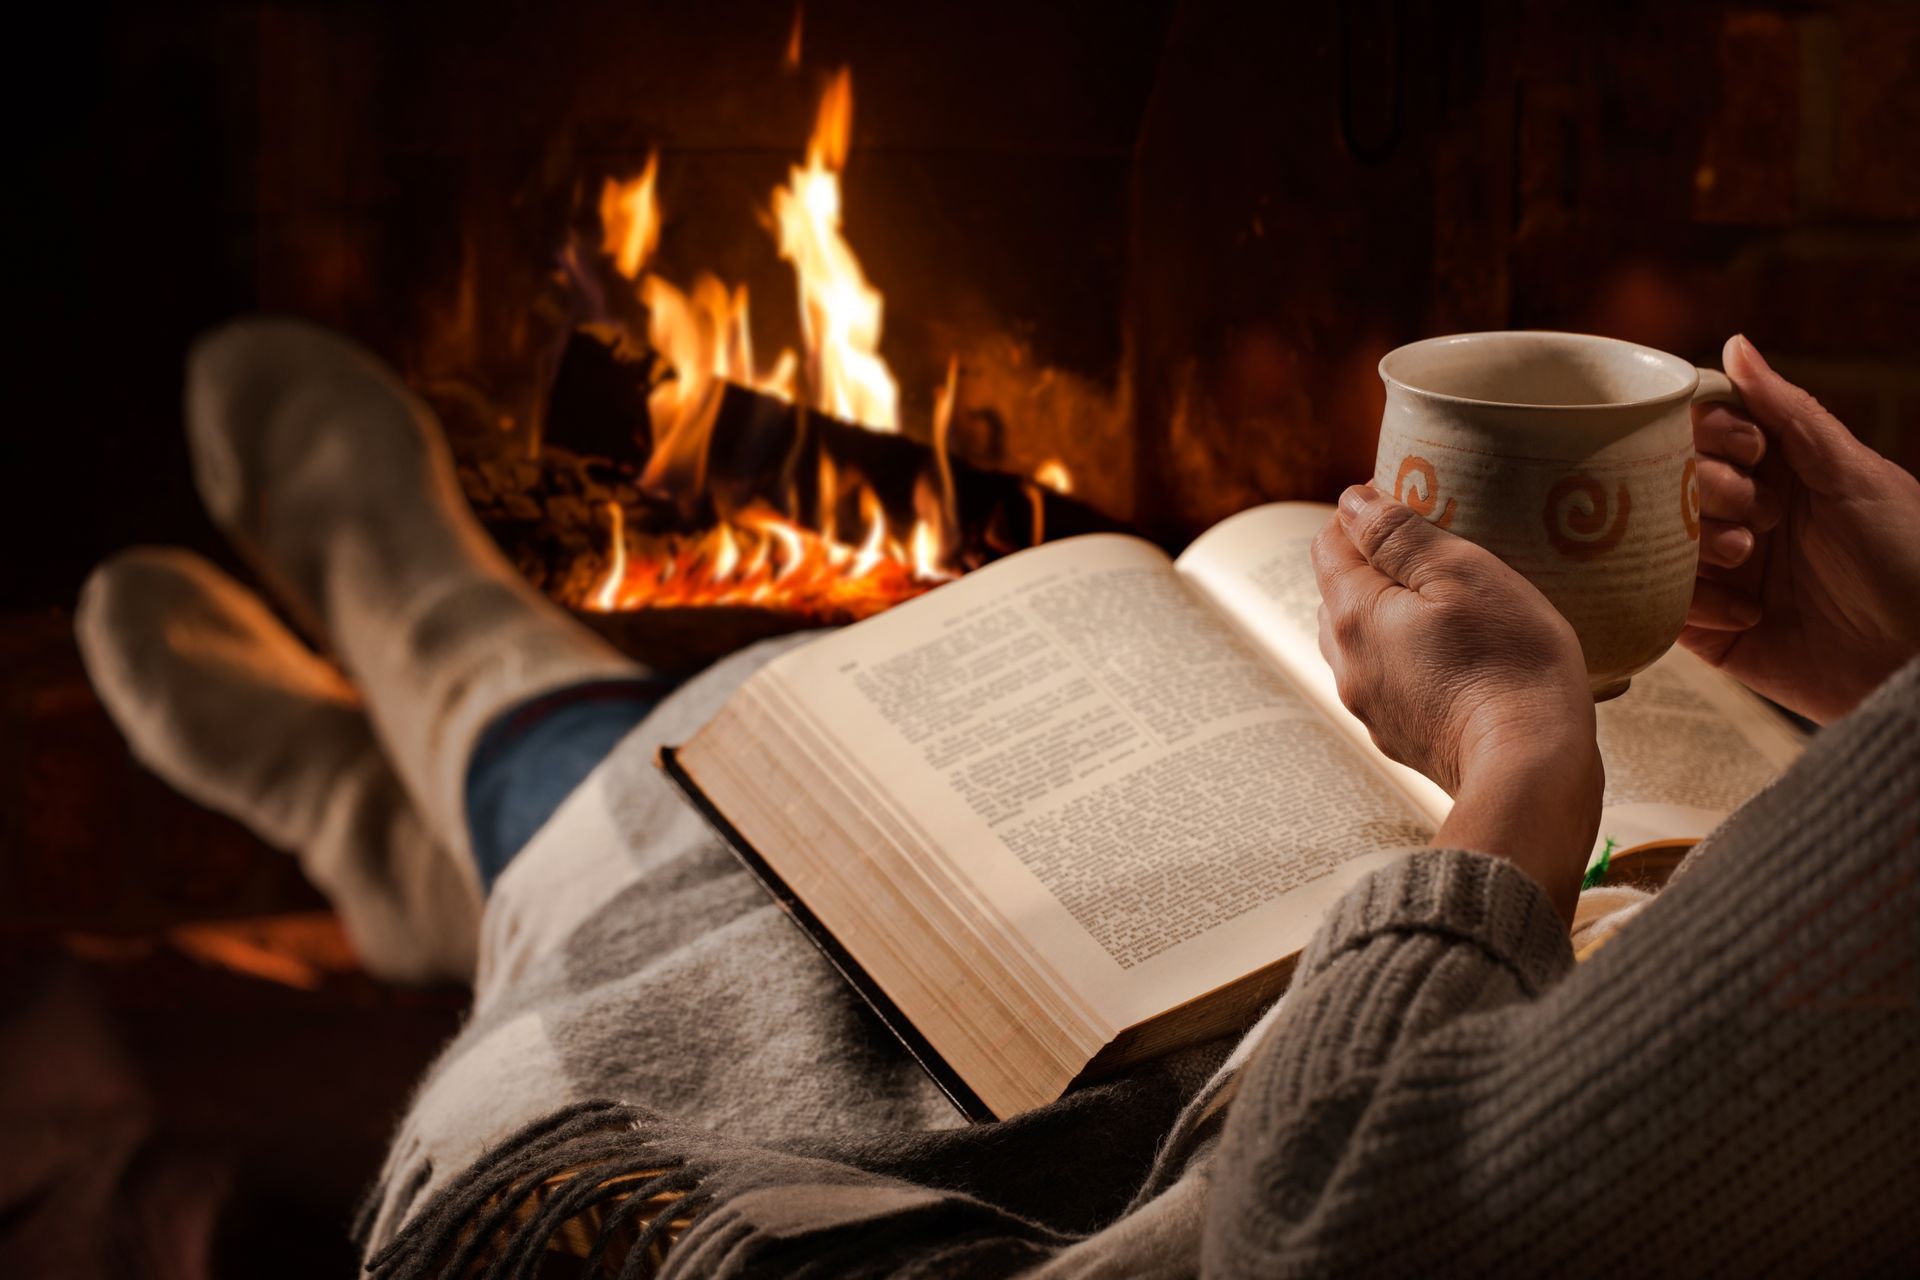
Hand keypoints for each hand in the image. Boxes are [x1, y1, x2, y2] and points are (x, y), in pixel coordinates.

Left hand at [1313, 486, 1602, 919]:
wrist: (1531, 769)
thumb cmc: (1507, 662)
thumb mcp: (1462, 574)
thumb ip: (1399, 534)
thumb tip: (1353, 502)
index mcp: (1352, 615)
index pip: (1329, 545)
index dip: (1362, 515)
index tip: (1405, 498)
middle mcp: (1347, 663)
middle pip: (1341, 593)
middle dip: (1375, 564)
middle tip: (1431, 547)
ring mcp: (1370, 707)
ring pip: (1364, 641)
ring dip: (1391, 615)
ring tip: (1447, 602)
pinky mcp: (1399, 737)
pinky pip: (1392, 680)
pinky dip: (1411, 658)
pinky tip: (1456, 657)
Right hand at [1685, 335, 1919, 723]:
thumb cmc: (1911, 557)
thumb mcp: (1854, 473)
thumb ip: (1789, 412)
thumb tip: (1734, 343)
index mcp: (1778, 472)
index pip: (1704, 432)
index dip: (1710, 435)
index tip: (1749, 453)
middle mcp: (1743, 517)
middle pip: (1670, 484)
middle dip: (1705, 492)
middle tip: (1758, 515)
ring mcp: (1725, 575)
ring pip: (1658, 543)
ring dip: (1698, 547)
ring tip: (1749, 562)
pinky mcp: (1714, 631)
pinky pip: (1666, 607)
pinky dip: (1696, 605)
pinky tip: (1749, 614)